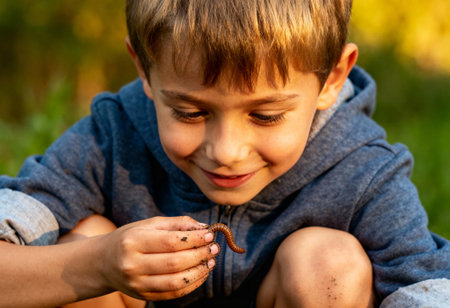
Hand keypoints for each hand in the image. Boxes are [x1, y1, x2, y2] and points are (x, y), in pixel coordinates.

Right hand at [98, 216, 217, 300]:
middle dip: (200, 255)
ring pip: (176, 282)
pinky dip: (192, 284)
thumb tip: (204, 227)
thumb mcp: (148, 224)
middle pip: (175, 263)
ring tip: (210, 261)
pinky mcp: (143, 296)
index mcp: (133, 242)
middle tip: (214, 248)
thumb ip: (176, 224)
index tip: (210, 234)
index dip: (194, 239)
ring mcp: (137, 284)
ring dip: (199, 272)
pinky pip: (174, 294)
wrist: (103, 262)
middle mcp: (132, 265)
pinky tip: (201, 273)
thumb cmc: (131, 238)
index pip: (170, 242)